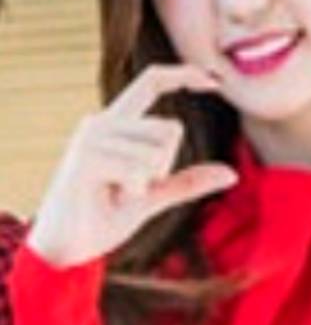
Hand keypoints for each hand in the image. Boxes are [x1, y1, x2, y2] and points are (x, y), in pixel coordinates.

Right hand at [26, 63, 237, 267]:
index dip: (184, 73)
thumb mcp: (153, 196)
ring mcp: (92, 138)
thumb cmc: (103, 219)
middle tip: (131, 188)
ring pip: (159, 149)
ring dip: (148, 180)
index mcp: (115, 124)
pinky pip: (140, 168)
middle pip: (170, 128)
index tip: (214, 78)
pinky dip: (136, 189)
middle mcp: (101, 122)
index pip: (152, 81)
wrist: (64, 251)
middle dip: (166, 165)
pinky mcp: (87, 158)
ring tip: (116, 192)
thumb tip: (232, 174)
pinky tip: (110, 197)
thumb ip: (187, 181)